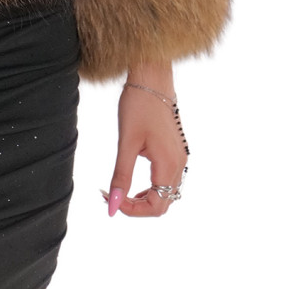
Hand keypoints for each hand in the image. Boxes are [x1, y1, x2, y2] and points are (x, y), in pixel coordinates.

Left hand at [105, 71, 187, 218]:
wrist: (152, 78)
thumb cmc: (138, 105)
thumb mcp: (126, 142)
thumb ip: (121, 176)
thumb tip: (113, 206)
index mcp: (169, 164)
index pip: (156, 206)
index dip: (132, 210)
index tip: (110, 200)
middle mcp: (179, 165)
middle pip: (162, 204)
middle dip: (135, 206)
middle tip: (109, 195)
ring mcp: (179, 158)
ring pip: (164, 194)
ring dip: (141, 198)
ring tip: (116, 189)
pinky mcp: (174, 152)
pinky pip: (165, 181)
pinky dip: (148, 187)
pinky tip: (129, 180)